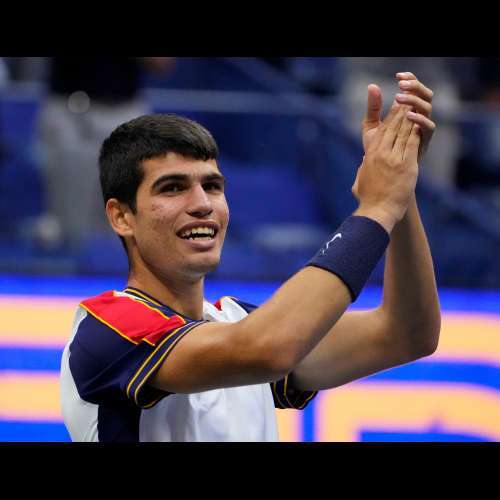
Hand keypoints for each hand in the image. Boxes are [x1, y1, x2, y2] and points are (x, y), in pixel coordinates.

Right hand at [354, 103, 420, 232]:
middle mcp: (381, 154)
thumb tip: (363, 164)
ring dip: (409, 118)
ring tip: (415, 108)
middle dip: (400, 113)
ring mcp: (393, 159)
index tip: (395, 108)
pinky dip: (416, 132)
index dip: (389, 118)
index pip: (381, 132)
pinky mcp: (406, 166)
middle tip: (407, 101)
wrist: (377, 211)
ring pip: (403, 133)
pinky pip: (412, 144)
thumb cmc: (368, 200)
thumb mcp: (359, 181)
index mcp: (370, 157)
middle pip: (392, 128)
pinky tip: (421, 123)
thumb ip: (362, 169)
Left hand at [362, 73, 435, 159]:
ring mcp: (422, 129)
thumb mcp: (373, 126)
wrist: (380, 172)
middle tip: (401, 84)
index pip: (414, 90)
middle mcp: (418, 117)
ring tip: (400, 97)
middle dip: (415, 87)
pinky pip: (428, 127)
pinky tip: (408, 115)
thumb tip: (372, 86)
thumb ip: (373, 108)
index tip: (398, 75)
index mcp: (408, 111)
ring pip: (428, 107)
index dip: (410, 80)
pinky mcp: (423, 142)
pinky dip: (420, 119)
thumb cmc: (378, 148)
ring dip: (415, 100)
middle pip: (426, 95)